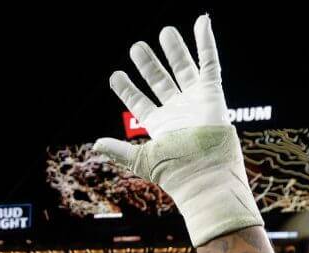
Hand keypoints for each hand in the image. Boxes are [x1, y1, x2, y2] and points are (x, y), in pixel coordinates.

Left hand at [93, 15, 261, 245]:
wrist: (204, 172)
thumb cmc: (174, 170)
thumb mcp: (140, 160)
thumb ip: (118, 151)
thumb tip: (95, 144)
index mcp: (160, 126)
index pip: (139, 103)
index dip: (127, 89)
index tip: (115, 75)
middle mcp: (177, 112)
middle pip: (160, 81)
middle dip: (148, 64)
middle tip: (137, 46)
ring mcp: (195, 101)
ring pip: (182, 69)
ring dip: (173, 51)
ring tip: (163, 32)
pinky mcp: (212, 93)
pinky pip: (210, 63)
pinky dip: (206, 42)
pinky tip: (200, 22)